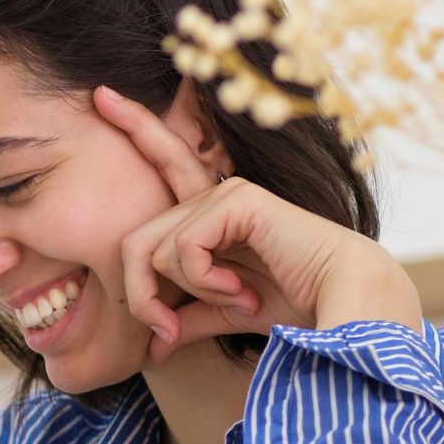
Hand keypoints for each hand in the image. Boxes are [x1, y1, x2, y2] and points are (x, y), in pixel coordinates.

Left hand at [92, 85, 422, 365]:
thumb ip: (187, 319)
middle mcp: (212, 197)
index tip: (101, 93)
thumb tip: (153, 350)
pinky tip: (239, 291)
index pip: (162, 169)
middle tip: (166, 332)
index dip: (136, 127)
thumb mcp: (225, 311)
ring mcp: (224, 194)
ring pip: (154, 250)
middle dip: (140, 296)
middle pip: (135, 241)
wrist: (343, 303)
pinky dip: (203, 282)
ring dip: (189, 293)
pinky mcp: (237, 200)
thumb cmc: (296, 305)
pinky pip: (183, 248)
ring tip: (234, 302)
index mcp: (210, 215)